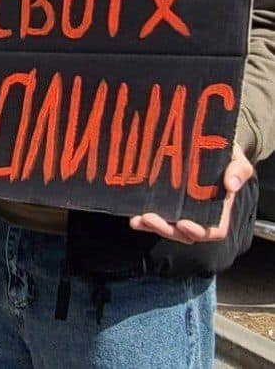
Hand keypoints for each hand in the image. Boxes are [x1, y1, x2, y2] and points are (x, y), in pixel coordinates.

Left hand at [129, 145, 253, 242]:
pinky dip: (144, 220)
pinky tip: (133, 217)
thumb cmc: (223, 152)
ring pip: (167, 227)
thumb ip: (238, 169)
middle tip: (150, 218)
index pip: (213, 230)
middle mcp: (198, 212)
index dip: (199, 231)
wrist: (205, 139)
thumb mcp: (235, 157)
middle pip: (184, 233)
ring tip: (138, 220)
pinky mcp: (163, 200)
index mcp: (218, 207)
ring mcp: (179, 208)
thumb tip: (231, 185)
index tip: (183, 224)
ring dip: (152, 227)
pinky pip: (155, 215)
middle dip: (167, 230)